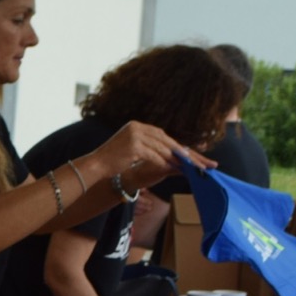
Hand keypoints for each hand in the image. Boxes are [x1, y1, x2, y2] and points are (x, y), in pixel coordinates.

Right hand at [86, 122, 212, 193]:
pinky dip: (164, 163)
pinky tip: (174, 170)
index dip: (177, 146)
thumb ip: (149, 148)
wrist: (94, 166)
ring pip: (162, 148)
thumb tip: (169, 156)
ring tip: (191, 168)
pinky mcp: (134, 146)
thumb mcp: (132, 150)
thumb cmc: (111, 161)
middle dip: (184, 152)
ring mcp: (135, 135)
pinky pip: (154, 156)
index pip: (162, 136)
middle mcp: (137, 127)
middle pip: (166, 140)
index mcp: (137, 125)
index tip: (193, 155)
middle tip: (200, 161)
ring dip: (177, 159)